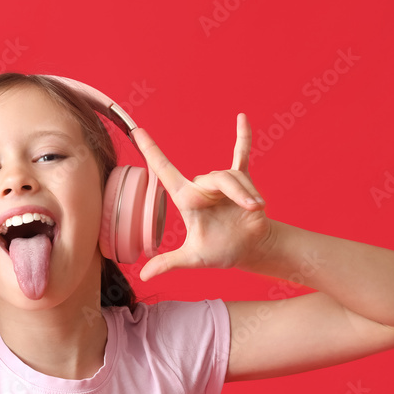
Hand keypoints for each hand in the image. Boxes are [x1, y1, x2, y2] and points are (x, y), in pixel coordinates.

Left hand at [133, 114, 274, 280]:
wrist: (251, 249)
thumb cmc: (222, 251)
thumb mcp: (193, 258)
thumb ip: (169, 263)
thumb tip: (144, 275)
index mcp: (187, 200)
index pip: (164, 171)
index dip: (151, 151)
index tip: (136, 132)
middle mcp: (202, 188)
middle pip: (213, 177)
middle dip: (236, 192)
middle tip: (251, 208)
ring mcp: (222, 184)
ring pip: (232, 175)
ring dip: (247, 191)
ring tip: (257, 208)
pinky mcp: (242, 181)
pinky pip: (241, 155)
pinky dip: (242, 137)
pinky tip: (242, 118)